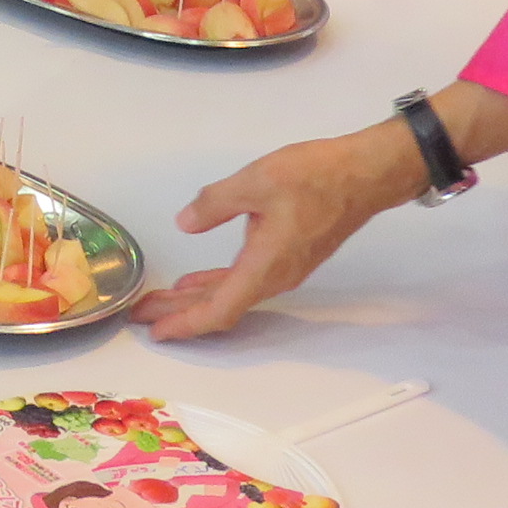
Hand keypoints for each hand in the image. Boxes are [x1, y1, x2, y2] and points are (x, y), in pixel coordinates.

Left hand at [128, 120, 419, 339]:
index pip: (218, 310)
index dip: (185, 324)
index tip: (155, 331)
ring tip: (161, 300)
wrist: (365, 176)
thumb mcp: (257, 181)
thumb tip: (186, 223)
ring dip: (195, 300)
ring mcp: (283, 270)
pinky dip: (216, 283)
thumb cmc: (315, 178)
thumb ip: (215, 203)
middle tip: (141, 315)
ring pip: (231, 295)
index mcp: (264, 267)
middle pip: (221, 307)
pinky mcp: (288, 257)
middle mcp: (274, 278)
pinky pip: (243, 282)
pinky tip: (197, 279)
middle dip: (179, 314)